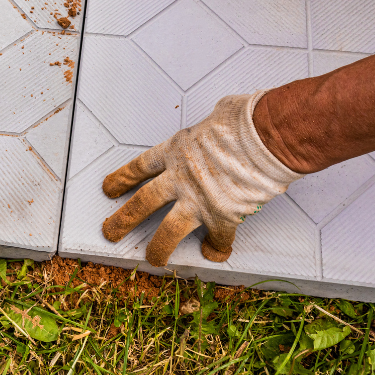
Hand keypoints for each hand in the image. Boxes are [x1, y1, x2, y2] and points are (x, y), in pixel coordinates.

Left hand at [102, 92, 303, 266]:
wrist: (265, 139)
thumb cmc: (244, 122)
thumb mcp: (216, 115)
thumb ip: (210, 127)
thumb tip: (220, 120)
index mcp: (176, 151)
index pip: (140, 167)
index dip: (123, 179)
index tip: (109, 189)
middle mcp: (180, 177)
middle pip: (143, 201)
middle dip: (123, 219)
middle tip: (110, 231)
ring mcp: (198, 199)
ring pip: (168, 230)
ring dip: (158, 247)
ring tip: (152, 258)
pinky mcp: (221, 216)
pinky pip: (217, 238)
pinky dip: (217, 247)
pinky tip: (214, 252)